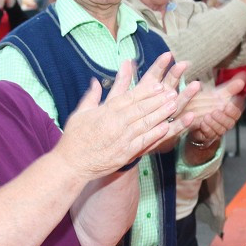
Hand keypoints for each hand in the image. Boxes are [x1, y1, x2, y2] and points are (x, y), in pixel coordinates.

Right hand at [57, 53, 196, 176]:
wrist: (71, 164)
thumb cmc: (74, 138)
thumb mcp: (80, 113)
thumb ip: (92, 96)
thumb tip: (96, 81)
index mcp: (106, 111)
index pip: (130, 97)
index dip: (146, 91)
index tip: (159, 85)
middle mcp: (116, 123)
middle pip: (141, 108)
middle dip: (158, 99)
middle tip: (172, 92)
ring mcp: (122, 138)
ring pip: (145, 123)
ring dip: (161, 114)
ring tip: (174, 105)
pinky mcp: (125, 153)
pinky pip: (143, 141)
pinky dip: (155, 134)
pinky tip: (166, 127)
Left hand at [185, 75, 245, 145]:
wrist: (191, 117)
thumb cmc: (206, 105)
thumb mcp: (217, 94)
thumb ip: (231, 87)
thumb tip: (244, 74)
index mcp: (229, 112)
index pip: (237, 111)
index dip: (235, 107)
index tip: (231, 102)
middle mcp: (224, 122)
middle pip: (230, 122)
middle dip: (224, 117)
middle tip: (217, 110)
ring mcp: (216, 130)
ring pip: (220, 129)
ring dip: (214, 122)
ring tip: (207, 116)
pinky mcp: (207, 136)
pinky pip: (209, 135)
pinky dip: (206, 129)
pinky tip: (202, 123)